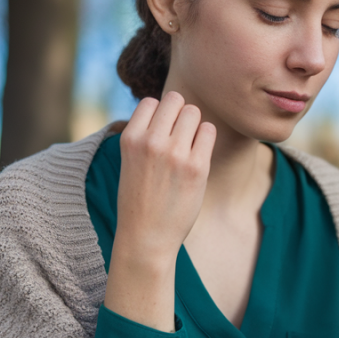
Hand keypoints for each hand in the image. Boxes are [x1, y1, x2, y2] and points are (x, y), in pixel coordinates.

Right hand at [115, 91, 216, 262]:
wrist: (146, 237)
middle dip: (179, 115)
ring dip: (194, 126)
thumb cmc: (140, 199)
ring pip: (194, 112)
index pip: (151, 102)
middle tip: (178, 139)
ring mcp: (175, 153)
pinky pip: (209, 131)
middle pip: (175, 100)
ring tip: (187, 148)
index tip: (161, 135)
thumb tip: (171, 105)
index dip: (160, 115)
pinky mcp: (197, 166)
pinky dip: (206, 139)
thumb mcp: (131, 160)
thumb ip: (146, 133)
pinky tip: (198, 156)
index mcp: (130, 138)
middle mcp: (150, 141)